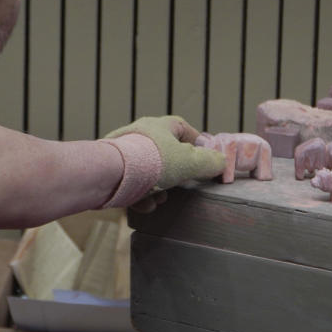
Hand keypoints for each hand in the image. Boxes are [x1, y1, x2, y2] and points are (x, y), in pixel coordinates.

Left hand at [105, 116, 225, 190]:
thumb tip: (221, 162)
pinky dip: (142, 196)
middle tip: (184, 186)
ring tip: (162, 199)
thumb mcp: (189, 162)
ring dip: (159, 188)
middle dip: (177, 174)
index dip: (198, 143)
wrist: (110, 174)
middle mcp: (142, 136)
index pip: (184, 129)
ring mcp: (126, 154)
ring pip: (150, 172)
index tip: (206, 159)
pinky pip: (133, 184)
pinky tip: (146, 204)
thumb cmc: (151, 162)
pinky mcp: (113, 172)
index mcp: (160, 126)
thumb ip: (209, 163)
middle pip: (167, 154)